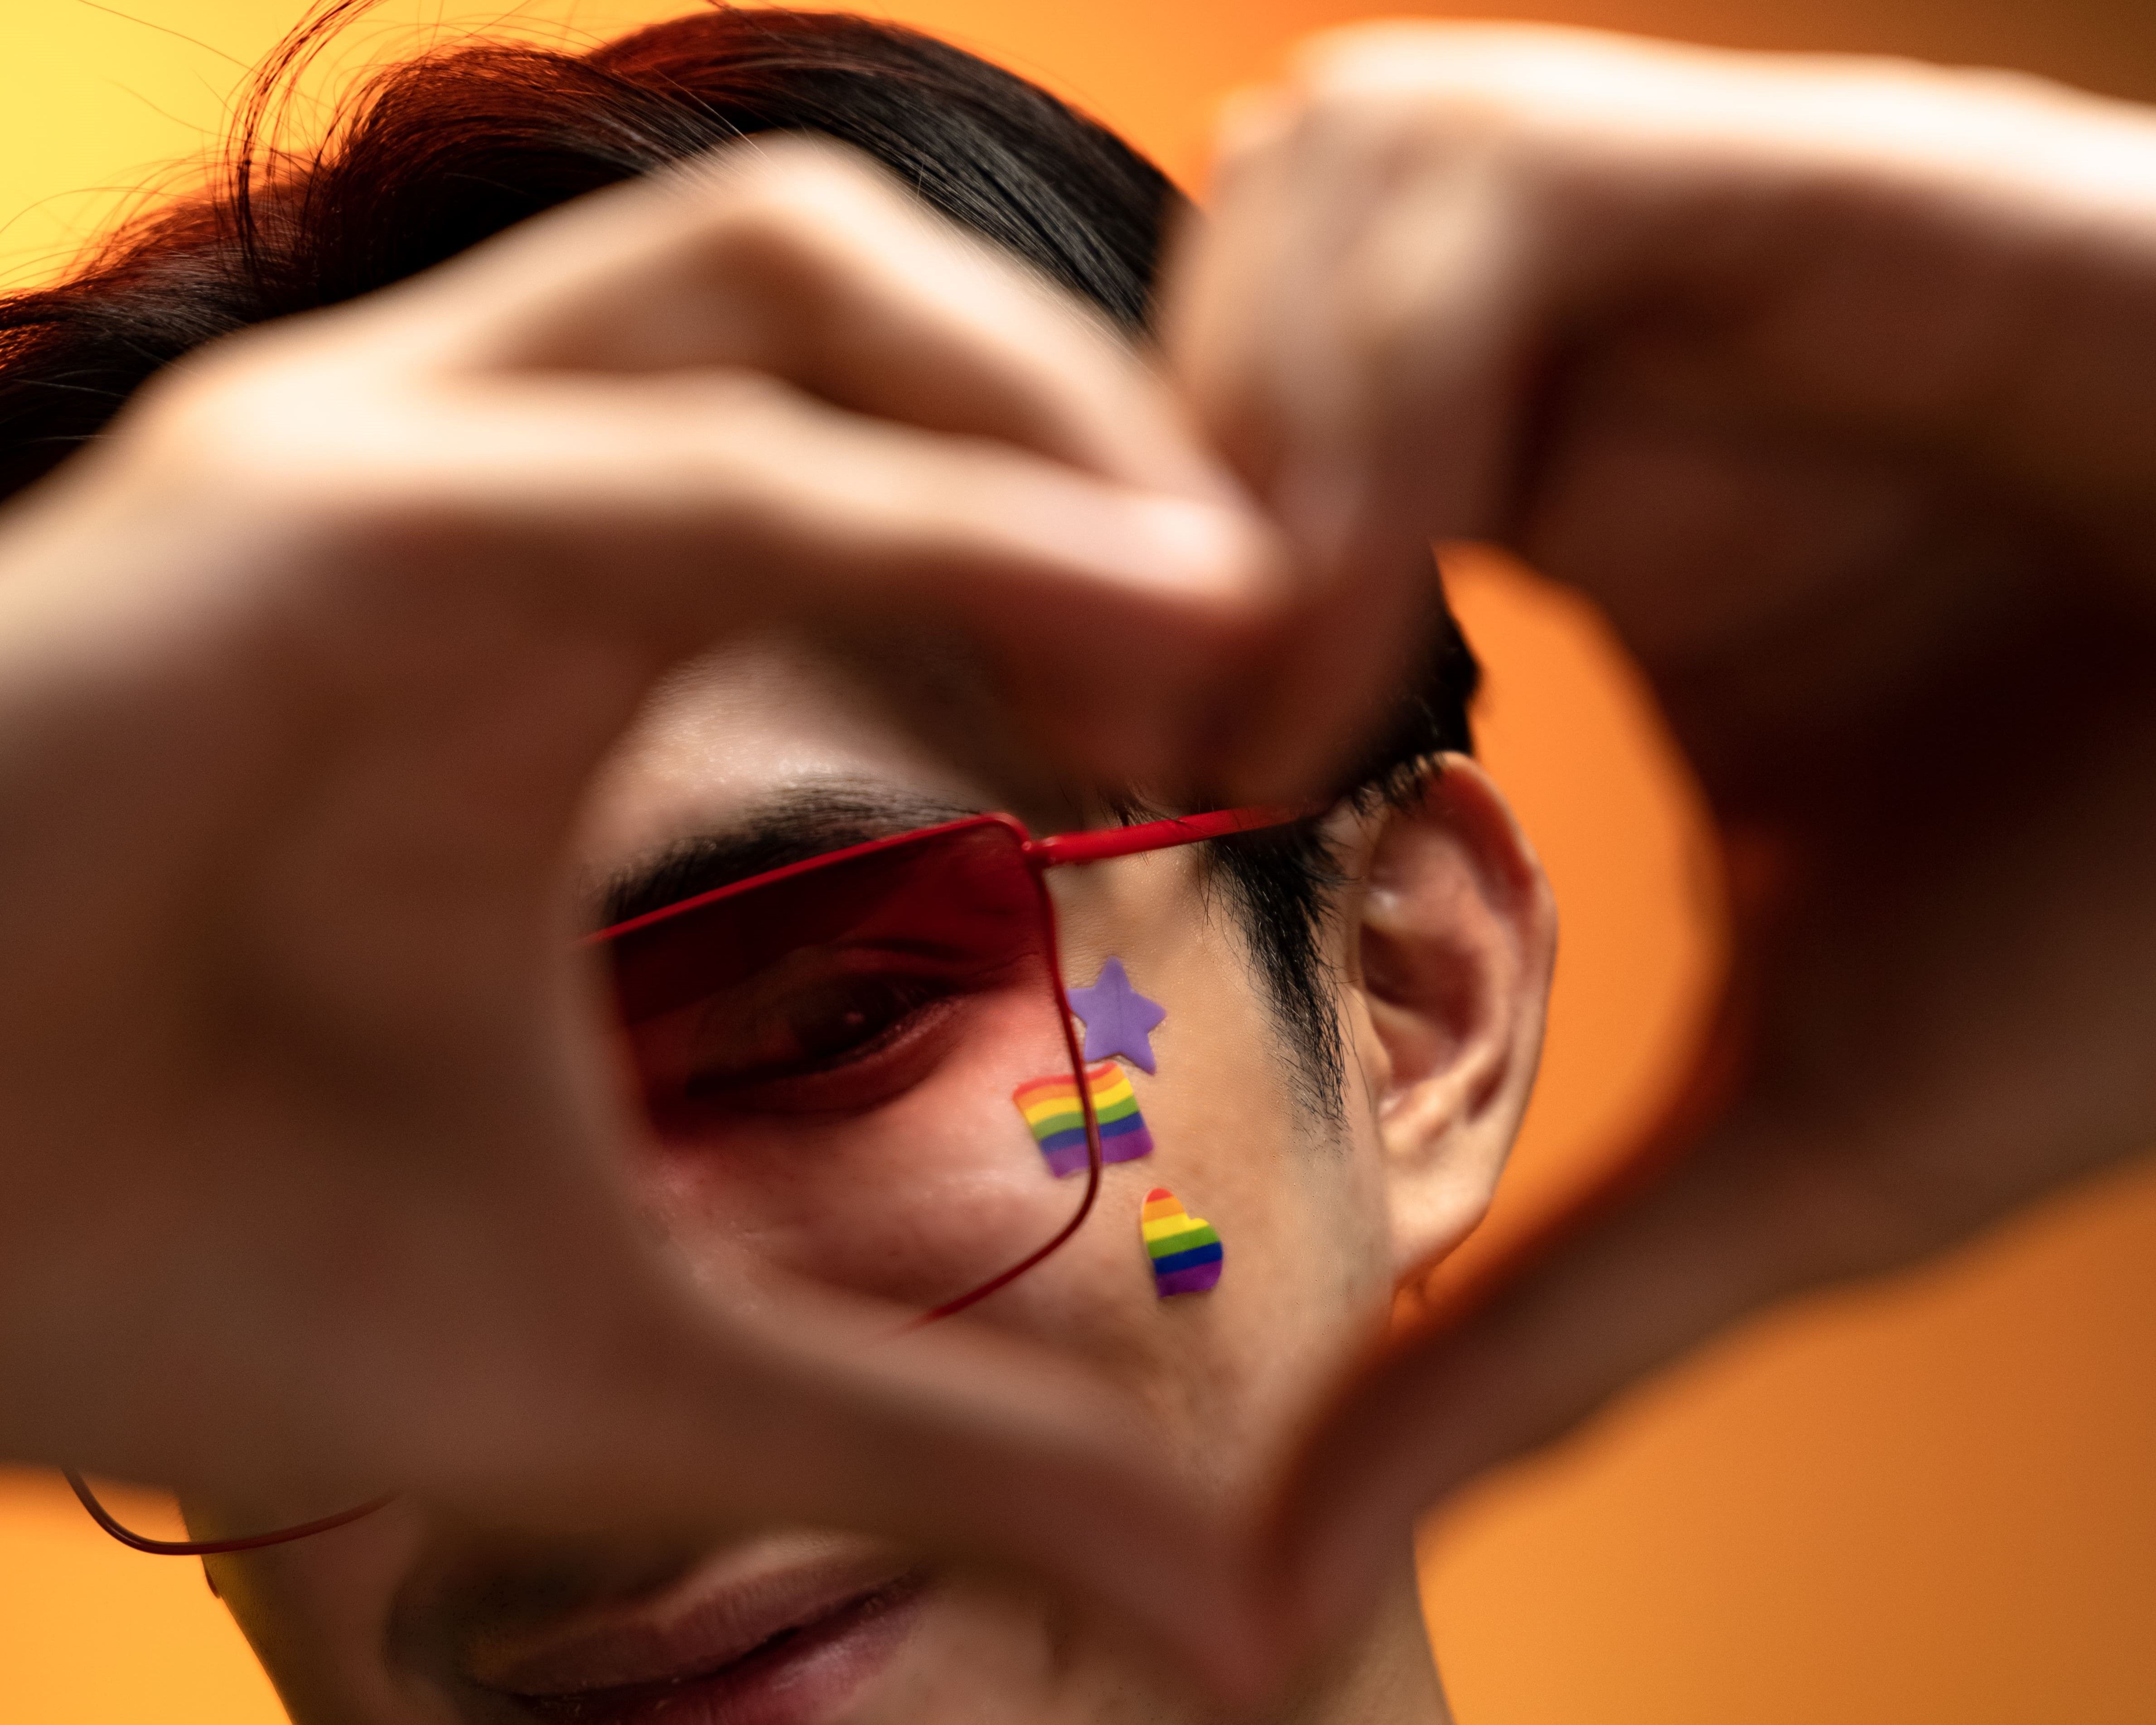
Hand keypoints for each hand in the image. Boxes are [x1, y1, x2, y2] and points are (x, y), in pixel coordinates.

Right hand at [0, 136, 1287, 1678]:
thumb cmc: (183, 1259)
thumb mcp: (630, 1351)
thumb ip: (936, 1439)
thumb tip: (1235, 1600)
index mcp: (562, 613)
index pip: (909, 439)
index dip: (1128, 552)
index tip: (1271, 731)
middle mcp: (480, 480)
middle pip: (873, 289)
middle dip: (1118, 423)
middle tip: (1296, 631)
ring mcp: (375, 465)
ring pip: (789, 276)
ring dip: (1050, 418)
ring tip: (1245, 610)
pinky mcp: (285, 521)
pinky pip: (671, 459)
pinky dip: (908, 517)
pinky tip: (1142, 619)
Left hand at [1168, 22, 2155, 1628]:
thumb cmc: (2150, 929)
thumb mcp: (1786, 1148)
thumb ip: (1530, 1341)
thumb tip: (1280, 1584)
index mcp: (1556, 515)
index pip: (1203, 454)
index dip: (1083, 606)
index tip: (1100, 805)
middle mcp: (1595, 354)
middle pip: (1202, 293)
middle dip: (1111, 501)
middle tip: (1148, 751)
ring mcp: (1691, 240)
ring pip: (1309, 185)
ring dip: (1231, 443)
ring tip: (1277, 705)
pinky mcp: (1806, 165)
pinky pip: (1482, 169)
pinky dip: (1365, 384)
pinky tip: (1378, 599)